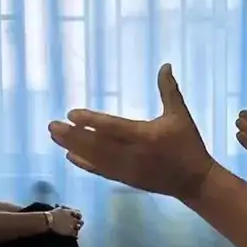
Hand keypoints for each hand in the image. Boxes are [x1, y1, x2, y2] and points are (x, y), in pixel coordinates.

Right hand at [46, 208, 81, 236]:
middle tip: (78, 224)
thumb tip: (67, 209)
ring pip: (79, 228)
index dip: (78, 216)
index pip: (78, 213)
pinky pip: (75, 234)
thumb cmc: (52, 214)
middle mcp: (73, 219)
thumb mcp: (59, 209)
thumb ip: (65, 209)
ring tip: (76, 230)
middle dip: (79, 223)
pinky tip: (75, 236)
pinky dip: (75, 235)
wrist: (49, 221)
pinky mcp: (70, 232)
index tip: (77, 217)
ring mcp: (72, 226)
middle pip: (80, 221)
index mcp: (71, 212)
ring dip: (77, 228)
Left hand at [49, 65, 216, 199]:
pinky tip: (69, 155)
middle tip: (51, 125)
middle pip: (96, 145)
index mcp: (146, 136)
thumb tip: (165, 65)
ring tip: (54, 136)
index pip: (113, 128)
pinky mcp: (125, 180)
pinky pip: (100, 171)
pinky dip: (84, 163)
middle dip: (72, 136)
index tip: (71, 114)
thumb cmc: (188, 145)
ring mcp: (127, 170)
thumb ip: (169, 90)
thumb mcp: (180, 115)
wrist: (194, 181)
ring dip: (73, 147)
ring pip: (95, 158)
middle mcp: (132, 154)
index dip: (91, 122)